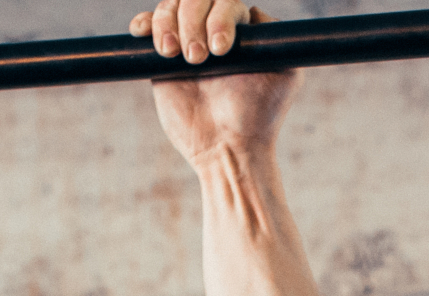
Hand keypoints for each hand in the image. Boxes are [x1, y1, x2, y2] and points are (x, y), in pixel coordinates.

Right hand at [131, 3, 295, 166]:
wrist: (226, 148)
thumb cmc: (258, 115)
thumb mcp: (285, 74)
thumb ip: (276, 38)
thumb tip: (253, 11)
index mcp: (240, 31)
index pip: (224, 1)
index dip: (219, 17)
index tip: (221, 49)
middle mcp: (212, 31)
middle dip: (193, 22)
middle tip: (198, 59)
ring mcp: (186, 42)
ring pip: (171, 6)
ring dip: (168, 23)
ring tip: (173, 54)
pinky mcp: (162, 59)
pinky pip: (149, 25)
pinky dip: (145, 21)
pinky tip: (142, 32)